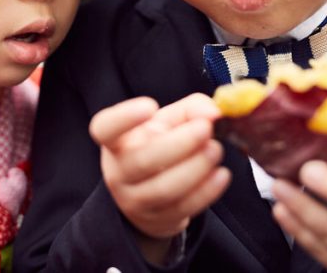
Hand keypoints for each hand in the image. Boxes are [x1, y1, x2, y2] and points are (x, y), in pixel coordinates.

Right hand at [89, 94, 230, 252]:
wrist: (151, 192)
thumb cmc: (158, 145)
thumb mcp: (168, 121)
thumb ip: (192, 109)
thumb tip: (213, 113)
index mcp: (115, 140)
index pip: (104, 129)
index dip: (124, 118)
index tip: (150, 106)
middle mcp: (118, 171)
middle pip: (142, 160)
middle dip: (179, 144)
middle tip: (205, 129)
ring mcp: (134, 199)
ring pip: (163, 189)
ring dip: (195, 168)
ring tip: (216, 150)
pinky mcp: (157, 219)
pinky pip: (182, 208)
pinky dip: (206, 192)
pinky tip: (221, 175)